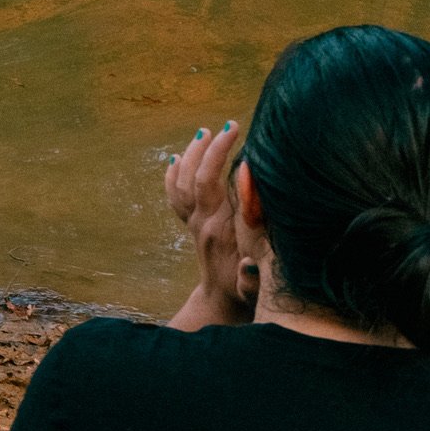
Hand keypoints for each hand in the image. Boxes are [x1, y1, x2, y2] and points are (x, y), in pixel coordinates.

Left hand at [166, 119, 253, 327]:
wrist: (222, 305)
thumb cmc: (246, 295)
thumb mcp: (254, 285)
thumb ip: (252, 274)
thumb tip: (248, 264)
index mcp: (220, 230)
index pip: (215, 185)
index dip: (221, 159)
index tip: (237, 137)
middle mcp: (203, 223)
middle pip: (197, 178)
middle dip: (210, 149)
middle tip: (227, 126)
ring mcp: (194, 223)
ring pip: (183, 182)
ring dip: (192, 155)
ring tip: (204, 132)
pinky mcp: (191, 226)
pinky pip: (176, 195)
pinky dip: (175, 174)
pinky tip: (176, 159)